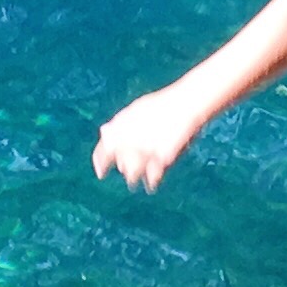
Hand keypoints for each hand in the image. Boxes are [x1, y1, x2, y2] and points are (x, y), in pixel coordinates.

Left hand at [93, 87, 208, 191]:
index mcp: (120, 126)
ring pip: (133, 173)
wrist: (186, 103)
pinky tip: (152, 184)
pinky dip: (151, 181)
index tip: (100, 173)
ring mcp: (145, 148)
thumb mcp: (135, 109)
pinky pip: (152, 177)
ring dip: (135, 176)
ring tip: (139, 179)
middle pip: (122, 163)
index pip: (103, 149)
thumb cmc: (163, 105)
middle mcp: (129, 138)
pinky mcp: (161, 157)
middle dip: (126, 166)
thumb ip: (119, 123)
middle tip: (130, 169)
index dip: (100, 162)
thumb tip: (104, 133)